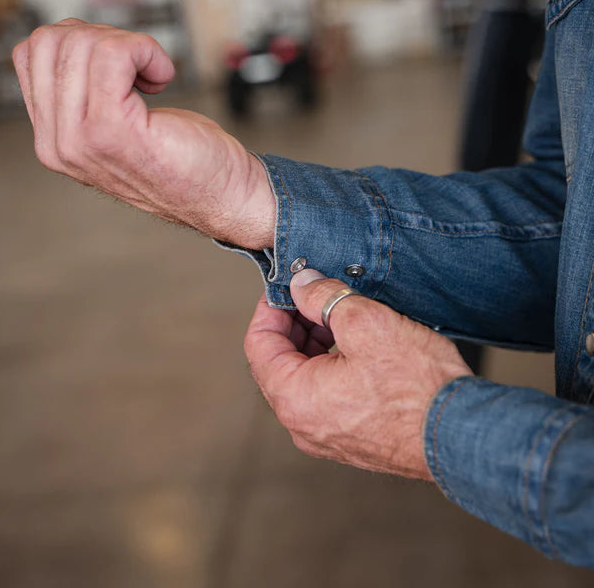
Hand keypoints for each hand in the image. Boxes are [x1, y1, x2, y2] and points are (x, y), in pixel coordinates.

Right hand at [12, 19, 274, 249]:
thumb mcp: (117, 127)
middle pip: (52, 44)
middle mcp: (60, 146)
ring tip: (152, 78)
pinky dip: (145, 51)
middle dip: (104, 39)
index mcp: (54, 142)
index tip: (122, 69)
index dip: (84, 45)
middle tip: (139, 69)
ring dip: (129, 47)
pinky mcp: (114, 130)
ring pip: (81, 44)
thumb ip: (84, 97)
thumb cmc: (182, 162)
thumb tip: (75, 43)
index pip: (33, 55)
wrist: (222, 196)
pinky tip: (162, 77)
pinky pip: (113, 54)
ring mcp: (82, 140)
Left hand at [245, 269, 471, 479]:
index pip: (258, 344)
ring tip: (342, 315)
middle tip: (316, 295)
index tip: (286, 287)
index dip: (269, 308)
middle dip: (295, 323)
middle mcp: (303, 424)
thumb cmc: (418, 388)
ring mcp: (325, 434)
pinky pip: (325, 394)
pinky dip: (331, 364)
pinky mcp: (349, 437)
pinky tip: (357, 344)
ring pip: (304, 377)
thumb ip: (323, 298)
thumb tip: (301, 283)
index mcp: (295, 398)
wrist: (461, 435)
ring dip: (315, 342)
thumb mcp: (367, 323)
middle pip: (279, 362)